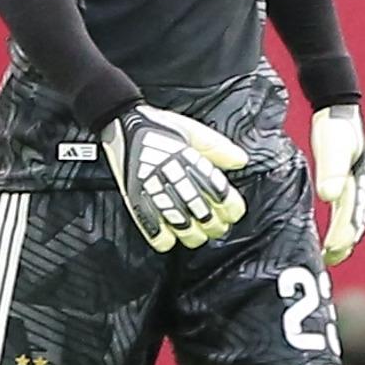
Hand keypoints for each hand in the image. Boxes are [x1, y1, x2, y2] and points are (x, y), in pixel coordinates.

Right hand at [100, 103, 247, 251]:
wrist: (122, 125)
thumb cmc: (158, 127)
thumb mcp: (193, 131)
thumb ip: (218, 147)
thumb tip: (241, 161)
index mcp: (194, 164)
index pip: (223, 197)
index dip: (232, 209)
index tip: (232, 210)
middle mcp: (177, 182)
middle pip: (207, 218)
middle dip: (216, 225)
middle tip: (216, 224)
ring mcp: (157, 195)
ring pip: (185, 230)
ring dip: (195, 236)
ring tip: (197, 232)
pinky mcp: (137, 204)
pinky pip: (156, 233)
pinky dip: (165, 239)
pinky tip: (170, 234)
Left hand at [311, 105, 364, 267]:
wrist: (336, 108)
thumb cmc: (336, 127)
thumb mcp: (334, 144)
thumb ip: (331, 170)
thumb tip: (328, 197)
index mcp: (362, 180)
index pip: (353, 211)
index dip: (344, 231)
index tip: (334, 248)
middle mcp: (361, 187)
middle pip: (354, 219)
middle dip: (344, 240)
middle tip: (331, 258)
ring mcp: (353, 187)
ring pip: (349, 219)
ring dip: (342, 238)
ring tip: (331, 257)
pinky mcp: (341, 185)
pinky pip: (341, 212)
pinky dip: (336, 228)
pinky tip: (326, 241)